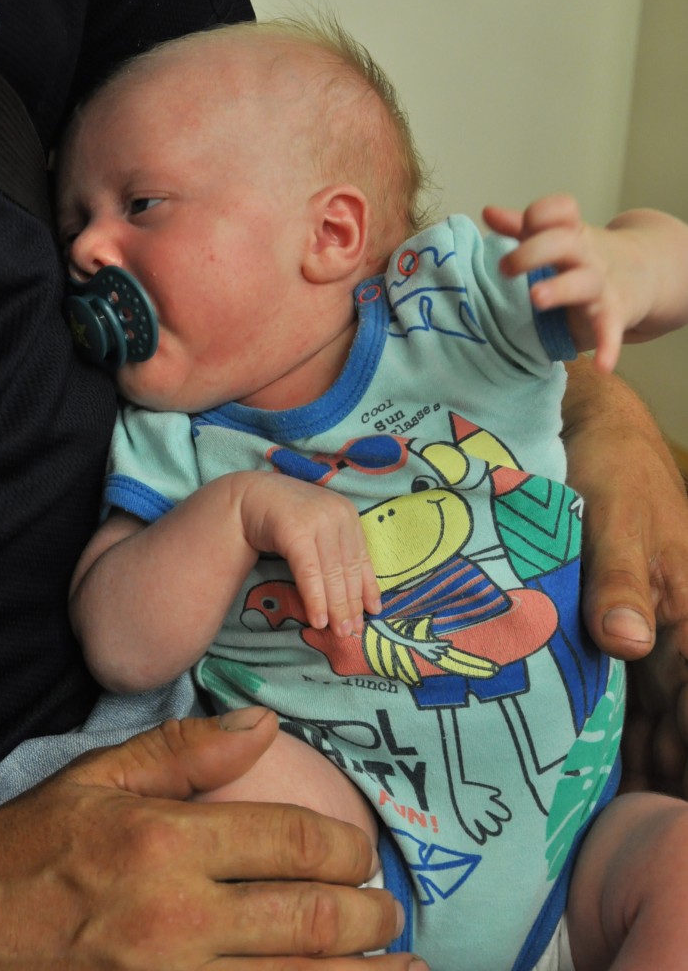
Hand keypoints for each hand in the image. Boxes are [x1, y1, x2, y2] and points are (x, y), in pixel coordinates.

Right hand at [0, 709, 423, 968]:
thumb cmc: (29, 851)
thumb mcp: (98, 779)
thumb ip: (186, 750)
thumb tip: (265, 722)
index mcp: (165, 843)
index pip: (290, 842)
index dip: (345, 848)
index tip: (363, 853)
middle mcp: (176, 919)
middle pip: (309, 920)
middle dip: (368, 916)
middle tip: (389, 911)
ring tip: (404, 966)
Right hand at [238, 472, 381, 636]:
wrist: (249, 496)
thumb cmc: (286, 517)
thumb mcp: (319, 530)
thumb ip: (337, 551)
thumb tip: (358, 594)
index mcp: (348, 514)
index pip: (361, 558)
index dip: (367, 589)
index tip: (371, 614)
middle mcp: (337, 514)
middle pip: (347, 569)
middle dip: (351, 604)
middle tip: (353, 632)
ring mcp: (317, 521)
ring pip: (331, 573)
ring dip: (336, 607)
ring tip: (339, 632)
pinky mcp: (295, 531)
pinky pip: (310, 573)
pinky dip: (316, 599)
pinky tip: (318, 619)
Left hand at [484, 194, 634, 371]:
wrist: (644, 274)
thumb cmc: (583, 258)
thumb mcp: (557, 239)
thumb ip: (521, 228)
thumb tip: (487, 212)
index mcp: (570, 233)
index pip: (559, 211)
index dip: (540, 213)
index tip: (524, 224)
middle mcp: (586, 255)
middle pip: (562, 242)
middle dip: (534, 251)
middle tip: (505, 268)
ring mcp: (601, 284)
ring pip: (583, 282)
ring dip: (560, 288)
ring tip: (537, 298)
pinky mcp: (614, 314)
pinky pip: (610, 330)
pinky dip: (608, 347)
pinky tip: (602, 365)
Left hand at [562, 358, 687, 796]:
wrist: (592, 432)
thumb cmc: (611, 472)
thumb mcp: (615, 519)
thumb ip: (620, 580)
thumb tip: (627, 642)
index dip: (683, 759)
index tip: (672, 815)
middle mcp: (679, 633)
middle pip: (680, 722)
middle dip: (667, 778)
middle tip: (637, 837)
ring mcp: (651, 634)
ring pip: (655, 715)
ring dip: (642, 763)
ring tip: (612, 825)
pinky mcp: (618, 628)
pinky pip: (627, 693)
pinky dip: (618, 732)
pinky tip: (597, 772)